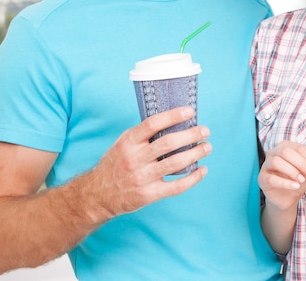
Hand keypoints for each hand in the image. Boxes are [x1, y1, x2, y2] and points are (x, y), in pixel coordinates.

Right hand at [87, 106, 211, 219]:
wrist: (98, 194)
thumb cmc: (116, 163)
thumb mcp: (124, 143)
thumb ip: (144, 134)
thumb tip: (173, 119)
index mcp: (129, 142)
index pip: (152, 124)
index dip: (173, 116)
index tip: (190, 111)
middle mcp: (135, 158)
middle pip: (168, 143)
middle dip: (191, 135)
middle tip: (205, 131)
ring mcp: (142, 177)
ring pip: (175, 163)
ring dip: (195, 154)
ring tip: (207, 147)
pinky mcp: (149, 194)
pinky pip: (176, 187)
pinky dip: (192, 178)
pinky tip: (202, 170)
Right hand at [258, 140, 305, 210]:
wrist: (287, 197)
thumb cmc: (297, 180)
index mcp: (286, 146)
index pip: (299, 148)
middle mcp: (274, 152)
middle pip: (285, 151)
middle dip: (301, 163)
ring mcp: (266, 165)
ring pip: (276, 162)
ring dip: (292, 171)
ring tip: (301, 180)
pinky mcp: (262, 178)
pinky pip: (271, 178)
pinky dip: (285, 183)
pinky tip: (294, 186)